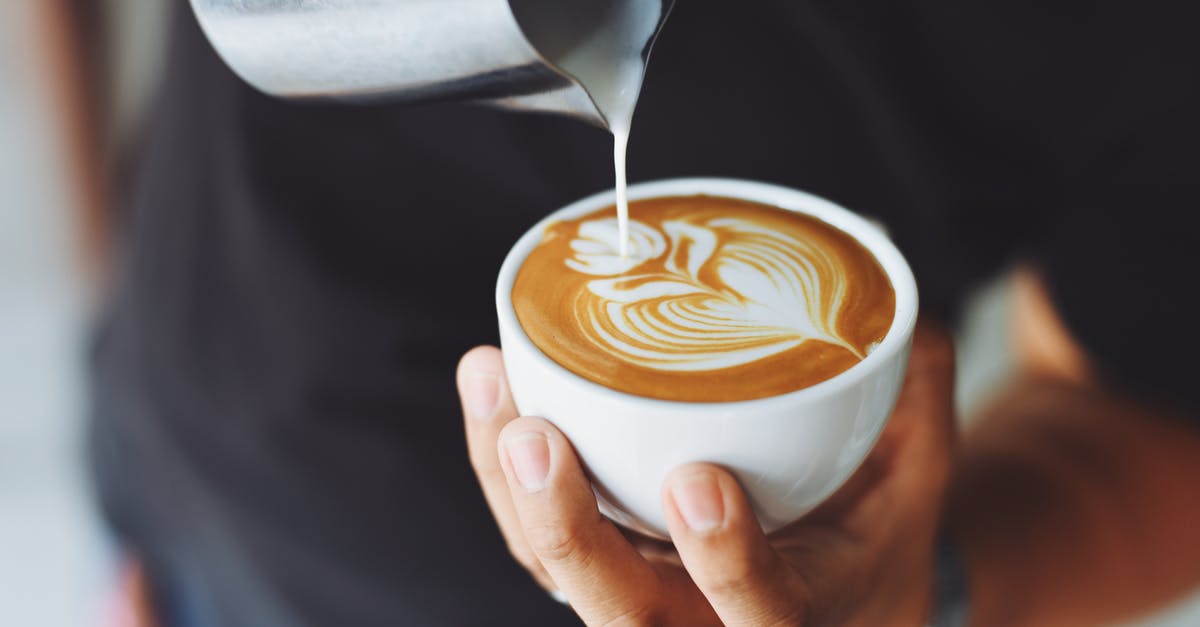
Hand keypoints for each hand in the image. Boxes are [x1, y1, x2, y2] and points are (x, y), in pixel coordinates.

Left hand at [457, 323, 955, 625]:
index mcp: (795, 618)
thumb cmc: (869, 539)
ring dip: (509, 486)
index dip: (728, 563)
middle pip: (621, 612)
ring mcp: (639, 600)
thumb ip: (912, 396)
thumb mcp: (915, 479)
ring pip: (555, 570)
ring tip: (490, 379)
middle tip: (536, 437)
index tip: (699, 482)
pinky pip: (535, 537)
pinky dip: (501, 470)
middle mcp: (702, 625)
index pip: (762, 613)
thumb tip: (895, 294)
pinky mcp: (599, 568)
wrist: (829, 601)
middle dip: (568, 531)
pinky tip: (491, 386)